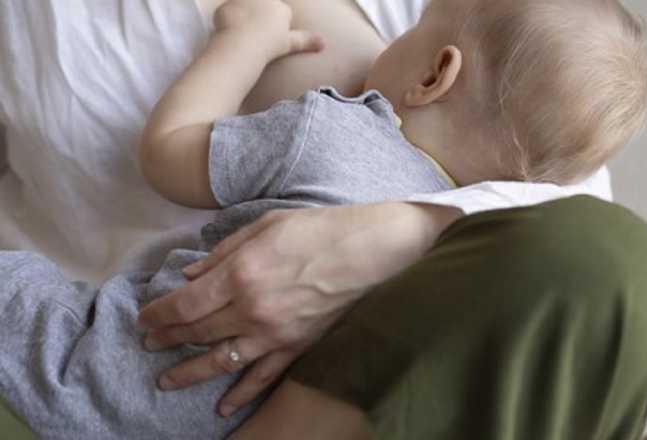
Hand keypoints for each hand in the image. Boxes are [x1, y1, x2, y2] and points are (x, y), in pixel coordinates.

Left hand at [137, 202, 461, 416]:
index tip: (144, 318)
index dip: (159, 314)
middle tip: (149, 344)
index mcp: (241, 274)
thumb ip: (224, 252)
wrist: (370, 250)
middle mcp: (252, 309)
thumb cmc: (319, 229)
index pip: (185, 304)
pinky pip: (264, 377)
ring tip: (166, 380)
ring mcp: (275, 332)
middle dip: (167, 339)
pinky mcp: (298, 346)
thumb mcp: (266, 226)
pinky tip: (222, 406)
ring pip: (221, 360)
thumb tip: (193, 275)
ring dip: (189, 372)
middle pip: (197, 332)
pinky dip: (242, 394)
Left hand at [213, 0, 323, 61]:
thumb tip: (324, 43)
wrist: (244, 44)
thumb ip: (306, 40)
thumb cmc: (269, 45)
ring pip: (244, 5)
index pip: (280, 11)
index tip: (271, 34)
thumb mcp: (291, 44)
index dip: (275, 21)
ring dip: (243, 15)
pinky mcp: (226, 6)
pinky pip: (226, 11)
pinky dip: (226, 20)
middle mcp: (263, 0)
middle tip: (256, 31)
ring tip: (242, 31)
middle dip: (259, 14)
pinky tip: (228, 33)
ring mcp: (244, 1)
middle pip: (262, 5)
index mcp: (280, 8)